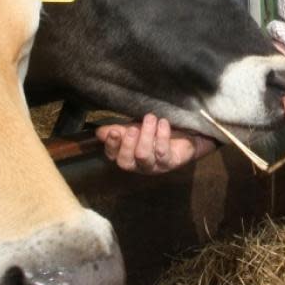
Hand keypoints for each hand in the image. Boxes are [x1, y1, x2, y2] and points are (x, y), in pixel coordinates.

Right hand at [95, 114, 217, 173]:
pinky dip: (162, 135)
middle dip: (128, 143)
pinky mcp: (170, 163)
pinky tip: (163, 123)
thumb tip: (99, 132)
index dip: (111, 145)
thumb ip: (118, 130)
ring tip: (151, 118)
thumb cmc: (156, 133)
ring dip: (146, 135)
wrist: (185, 135)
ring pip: (144, 156)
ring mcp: (154, 166)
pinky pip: (163, 152)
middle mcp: (139, 165)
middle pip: (126, 161)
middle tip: (134, 127)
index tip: (114, 131)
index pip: (113, 156)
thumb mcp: (136, 129)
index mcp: (128, 156)